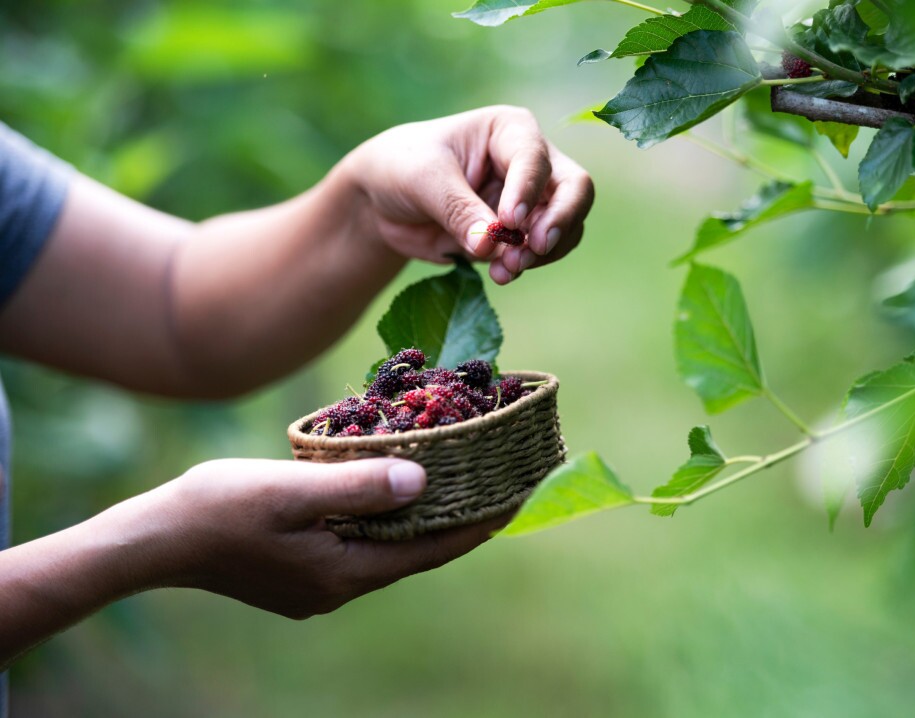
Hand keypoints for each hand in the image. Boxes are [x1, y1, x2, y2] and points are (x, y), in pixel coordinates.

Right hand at [149, 458, 502, 618]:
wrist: (156, 540)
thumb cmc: (220, 508)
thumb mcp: (291, 490)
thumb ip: (357, 486)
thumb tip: (423, 482)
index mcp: (346, 572)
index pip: (432, 550)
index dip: (477, 525)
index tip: (517, 500)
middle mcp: (340, 588)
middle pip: (415, 553)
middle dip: (455, 521)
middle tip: (494, 488)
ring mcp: (319, 585)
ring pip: (388, 550)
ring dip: (419, 521)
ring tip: (453, 487)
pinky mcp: (301, 574)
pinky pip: (360, 546)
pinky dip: (384, 521)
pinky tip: (388, 495)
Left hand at [344, 105, 594, 284]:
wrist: (383, 202)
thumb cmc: (402, 168)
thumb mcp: (423, 179)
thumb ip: (458, 209)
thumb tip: (491, 244)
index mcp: (510, 131)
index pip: (536, 160)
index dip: (528, 192)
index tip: (509, 221)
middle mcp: (531, 163)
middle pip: (575, 190)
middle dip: (558, 222)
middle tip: (533, 248)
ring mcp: (531, 200)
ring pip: (565, 226)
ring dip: (541, 252)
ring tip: (505, 269)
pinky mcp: (520, 234)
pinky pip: (542, 253)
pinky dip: (526, 266)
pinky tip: (499, 274)